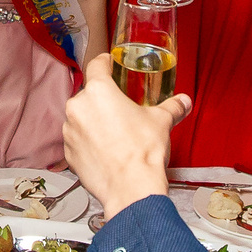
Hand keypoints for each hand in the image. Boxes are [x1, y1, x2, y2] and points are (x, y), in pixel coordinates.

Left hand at [62, 53, 188, 217]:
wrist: (131, 189)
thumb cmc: (143, 152)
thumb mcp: (161, 122)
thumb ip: (172, 107)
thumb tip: (183, 102)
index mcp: (98, 91)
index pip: (97, 65)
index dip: (105, 62)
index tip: (109, 63)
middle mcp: (78, 108)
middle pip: (89, 95)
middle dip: (104, 100)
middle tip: (121, 109)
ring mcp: (69, 132)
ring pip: (82, 118)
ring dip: (95, 122)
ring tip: (115, 134)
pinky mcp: (68, 154)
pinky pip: (78, 140)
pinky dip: (89, 142)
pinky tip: (107, 150)